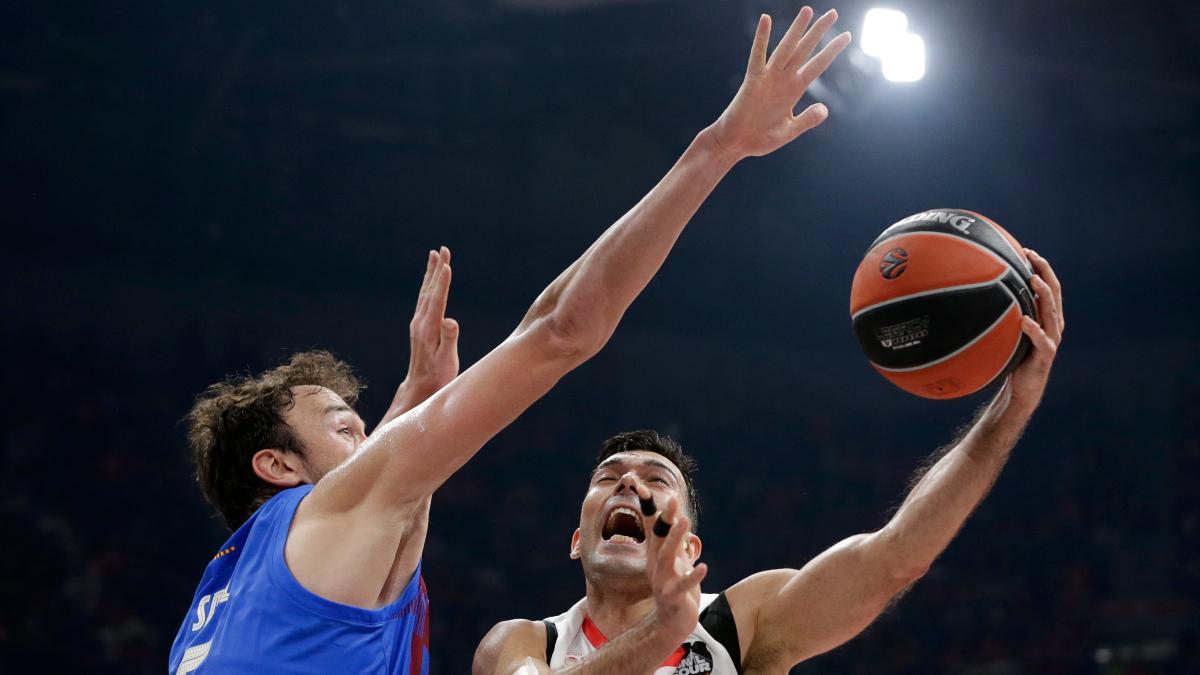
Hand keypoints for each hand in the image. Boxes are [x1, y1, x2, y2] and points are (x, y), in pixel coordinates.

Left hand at [381, 247, 459, 425]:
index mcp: (428, 328)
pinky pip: (425, 300)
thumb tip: (450, 320)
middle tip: (443, 250)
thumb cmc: (438, 377)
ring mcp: (418, 324)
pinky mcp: (420, 327)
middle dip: (436, 269)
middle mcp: (420, 322)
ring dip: (431, 273)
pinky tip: (431, 282)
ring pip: (425, 292)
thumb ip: (449, 339)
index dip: (443, 281)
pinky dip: (429, 286)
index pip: (437, 299)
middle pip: (429, 290)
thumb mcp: (447, 361)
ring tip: (435, 256)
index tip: (447, 264)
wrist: (421, 388)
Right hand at [636, 484, 707, 645]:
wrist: (671, 624)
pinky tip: (703, 566)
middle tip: (672, 498)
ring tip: (685, 522)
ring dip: (675, 539)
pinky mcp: (673, 597)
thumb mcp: (674, 562)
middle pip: (658, 537)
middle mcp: (656, 564)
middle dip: (664, 517)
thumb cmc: (675, 590)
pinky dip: (692, 575)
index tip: (638, 482)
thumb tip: (678, 519)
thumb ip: (675, 542)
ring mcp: (662, 581)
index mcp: (656, 554)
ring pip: (666, 557)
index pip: (650, 525)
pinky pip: (682, 585)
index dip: (646, 505)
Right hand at [707, 7, 850, 160]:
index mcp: (794, 90)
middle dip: (818, 32)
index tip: (846, 36)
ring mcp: (768, 78)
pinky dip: (761, 38)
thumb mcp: (789, 131)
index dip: (831, 51)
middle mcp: (783, 79)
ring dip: (796, 30)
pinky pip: (758, 56)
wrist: (735, 144)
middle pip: (805, 50)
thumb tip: (824, 108)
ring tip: (808, 10)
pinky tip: (766, 20)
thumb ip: (807, 119)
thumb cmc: (759, 138)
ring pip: (786, 48)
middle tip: (833, 13)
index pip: (817, 65)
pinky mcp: (752, 80)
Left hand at [1004, 250, 1063, 409]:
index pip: (1050, 286)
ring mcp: (1051, 339)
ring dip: (1043, 294)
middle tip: (1032, 257)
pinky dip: (1033, 329)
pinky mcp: (1045, 356)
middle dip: (1044, 272)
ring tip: (1033, 280)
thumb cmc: (1014, 357)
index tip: (1027, 250)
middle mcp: (1053, 324)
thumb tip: (977, 294)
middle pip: (1054, 292)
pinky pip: (1041, 340)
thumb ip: (1004, 314)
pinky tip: (1024, 320)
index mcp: (1047, 316)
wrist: (1022, 388)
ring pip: (1052, 312)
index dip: (1042, 267)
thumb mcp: (1009, 332)